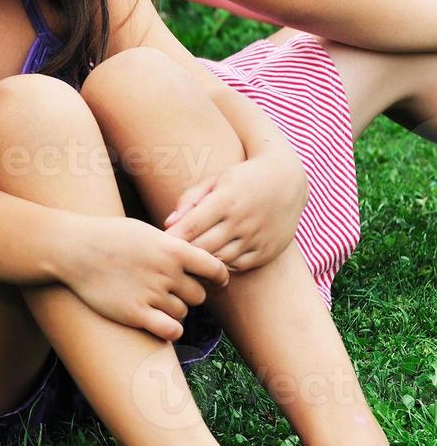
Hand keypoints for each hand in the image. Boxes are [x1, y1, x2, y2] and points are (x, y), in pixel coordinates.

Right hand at [60, 215, 228, 341]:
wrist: (73, 248)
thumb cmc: (108, 236)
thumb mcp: (144, 232)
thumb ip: (171, 246)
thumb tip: (194, 259)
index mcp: (172, 249)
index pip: (215, 269)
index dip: (218, 277)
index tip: (213, 282)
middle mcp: (167, 272)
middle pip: (199, 295)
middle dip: (188, 294)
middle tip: (169, 289)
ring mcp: (152, 294)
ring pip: (183, 313)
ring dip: (173, 310)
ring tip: (152, 300)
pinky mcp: (136, 314)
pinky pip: (172, 331)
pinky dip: (170, 329)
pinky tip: (158, 322)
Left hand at [164, 154, 307, 272]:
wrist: (286, 180)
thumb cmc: (241, 179)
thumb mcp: (214, 180)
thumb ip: (189, 200)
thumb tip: (168, 223)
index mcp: (225, 200)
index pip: (192, 226)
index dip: (173, 238)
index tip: (159, 243)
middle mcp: (242, 220)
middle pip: (204, 247)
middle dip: (184, 252)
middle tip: (169, 255)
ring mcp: (256, 237)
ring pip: (220, 260)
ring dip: (202, 261)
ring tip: (188, 260)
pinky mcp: (267, 250)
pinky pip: (238, 266)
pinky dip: (223, 265)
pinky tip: (212, 259)